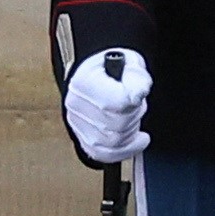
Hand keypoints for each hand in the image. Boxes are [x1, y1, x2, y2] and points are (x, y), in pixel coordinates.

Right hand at [61, 47, 154, 166]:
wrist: (99, 74)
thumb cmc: (116, 67)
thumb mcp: (130, 61)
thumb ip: (136, 75)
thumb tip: (138, 92)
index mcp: (84, 81)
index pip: (112, 102)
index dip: (132, 101)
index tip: (139, 95)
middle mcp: (75, 104)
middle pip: (114, 125)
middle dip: (134, 115)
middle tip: (136, 104)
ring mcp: (77, 123)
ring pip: (111, 142)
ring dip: (131, 131)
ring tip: (133, 115)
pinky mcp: (82, 137)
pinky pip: (104, 154)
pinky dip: (126, 150)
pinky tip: (139, 140)